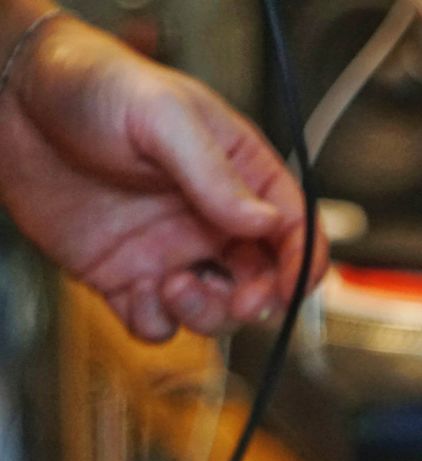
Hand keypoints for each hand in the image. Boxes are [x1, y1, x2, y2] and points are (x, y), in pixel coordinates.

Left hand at [0, 10, 325, 340]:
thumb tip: (264, 221)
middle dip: (258, 300)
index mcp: (237, 174)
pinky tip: (138, 296)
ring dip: (206, 314)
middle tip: (240, 300)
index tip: (292, 284)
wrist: (9, 101)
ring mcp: (170, 250)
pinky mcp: (126, 276)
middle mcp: (210, 219)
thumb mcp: (162, 115)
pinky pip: (156, 322)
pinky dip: (155, 324)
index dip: (302, 260)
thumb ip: (216, 173)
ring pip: (215, 309)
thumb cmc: (90, 84)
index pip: (292, 226)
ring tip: (174, 286)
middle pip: (263, 279)